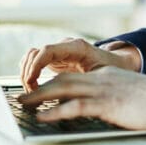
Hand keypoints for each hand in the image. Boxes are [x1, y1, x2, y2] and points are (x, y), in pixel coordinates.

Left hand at [18, 67, 145, 129]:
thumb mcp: (131, 95)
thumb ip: (114, 98)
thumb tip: (104, 110)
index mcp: (107, 76)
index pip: (75, 76)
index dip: (54, 83)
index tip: (40, 91)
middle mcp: (102, 78)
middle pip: (64, 79)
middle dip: (41, 88)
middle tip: (23, 97)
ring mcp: (104, 90)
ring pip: (64, 88)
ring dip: (41, 97)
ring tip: (25, 105)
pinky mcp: (108, 104)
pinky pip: (76, 105)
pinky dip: (56, 111)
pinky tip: (44, 116)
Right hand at [19, 38, 140, 91]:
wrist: (118, 63)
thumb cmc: (112, 69)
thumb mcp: (102, 76)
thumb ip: (87, 82)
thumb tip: (70, 97)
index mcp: (76, 47)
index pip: (48, 51)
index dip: (36, 66)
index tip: (31, 83)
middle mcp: (64, 47)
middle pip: (35, 54)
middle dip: (28, 73)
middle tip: (31, 94)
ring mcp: (58, 53)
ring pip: (31, 57)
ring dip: (27, 74)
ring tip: (33, 93)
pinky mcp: (55, 61)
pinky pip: (35, 63)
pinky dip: (30, 75)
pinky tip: (35, 89)